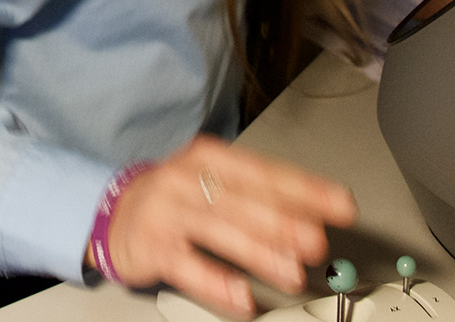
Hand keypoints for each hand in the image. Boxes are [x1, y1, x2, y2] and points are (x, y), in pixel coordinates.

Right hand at [105, 136, 357, 317]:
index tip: (341, 205)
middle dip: (286, 223)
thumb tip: (314, 215)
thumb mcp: (215, 183)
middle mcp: (188, 179)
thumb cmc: (176, 199)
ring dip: (261, 254)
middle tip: (317, 242)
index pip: (266, 172)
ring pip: (221, 232)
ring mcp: (168, 212)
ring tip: (292, 273)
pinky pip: (189, 266)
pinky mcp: (152, 247)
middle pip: (245, 201)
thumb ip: (260, 196)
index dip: (306, 189)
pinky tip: (242, 297)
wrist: (114, 214)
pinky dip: (217, 283)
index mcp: (211, 158)